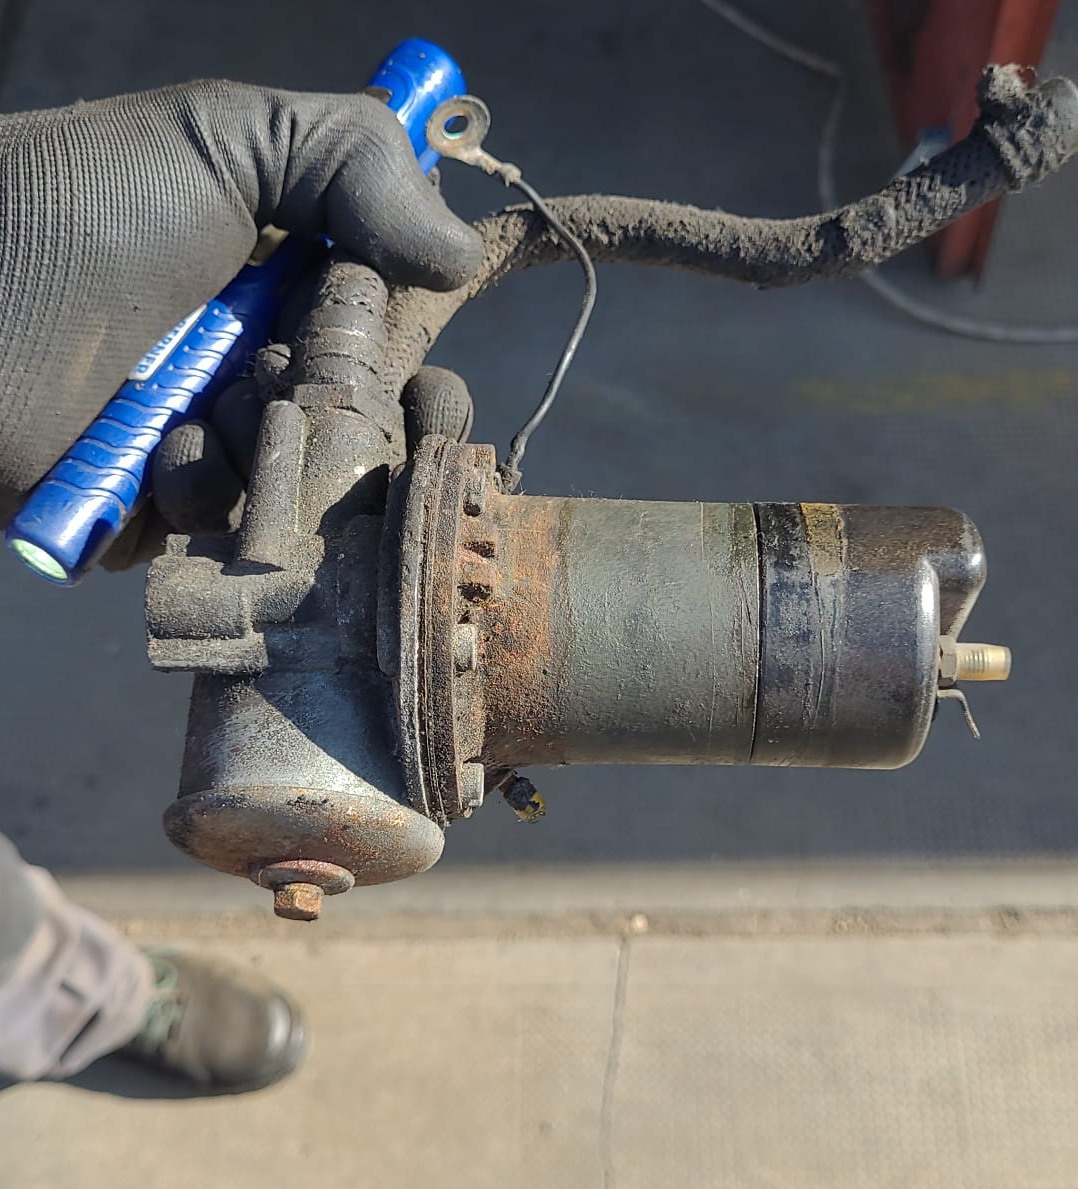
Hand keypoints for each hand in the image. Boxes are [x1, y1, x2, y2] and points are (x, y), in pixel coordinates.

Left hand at [0, 80, 481, 557]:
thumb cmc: (82, 214)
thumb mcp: (224, 139)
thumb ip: (358, 157)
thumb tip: (459, 252)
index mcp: (284, 284)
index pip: (390, 331)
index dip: (399, 345)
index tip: (381, 339)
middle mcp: (256, 363)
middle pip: (359, 423)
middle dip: (326, 409)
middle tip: (266, 374)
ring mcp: (209, 439)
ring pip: (296, 486)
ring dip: (254, 456)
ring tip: (189, 416)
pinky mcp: (158, 509)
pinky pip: (223, 532)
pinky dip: (195, 500)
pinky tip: (150, 464)